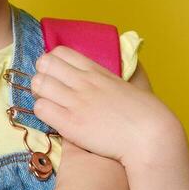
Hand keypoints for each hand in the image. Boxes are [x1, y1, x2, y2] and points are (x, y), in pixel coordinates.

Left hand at [30, 47, 178, 167]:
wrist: (150, 137)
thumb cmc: (145, 116)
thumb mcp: (128, 87)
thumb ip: (112, 81)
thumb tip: (114, 80)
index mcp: (97, 71)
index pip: (60, 52)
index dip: (52, 63)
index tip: (57, 76)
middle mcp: (83, 82)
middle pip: (44, 63)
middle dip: (41, 76)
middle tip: (49, 92)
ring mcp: (76, 101)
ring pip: (38, 84)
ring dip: (39, 95)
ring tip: (50, 106)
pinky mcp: (71, 124)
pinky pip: (41, 109)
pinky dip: (43, 114)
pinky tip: (54, 121)